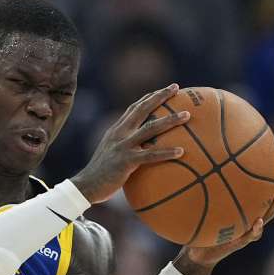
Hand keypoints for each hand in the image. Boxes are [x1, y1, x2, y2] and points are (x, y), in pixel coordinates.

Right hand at [70, 84, 189, 203]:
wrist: (86, 186)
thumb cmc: (102, 174)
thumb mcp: (111, 153)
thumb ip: (125, 146)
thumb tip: (145, 149)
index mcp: (116, 130)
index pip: (134, 108)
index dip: (149, 97)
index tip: (164, 90)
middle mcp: (119, 133)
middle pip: (142, 109)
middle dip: (160, 96)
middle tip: (176, 88)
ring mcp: (122, 146)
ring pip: (150, 128)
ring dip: (170, 120)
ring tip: (187, 115)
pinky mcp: (126, 161)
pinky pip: (150, 155)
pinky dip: (166, 152)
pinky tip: (181, 152)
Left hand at [173, 184, 273, 274]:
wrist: (198, 254)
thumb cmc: (201, 231)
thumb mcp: (204, 214)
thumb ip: (205, 201)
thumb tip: (196, 177)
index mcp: (243, 216)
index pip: (257, 201)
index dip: (266, 189)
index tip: (273, 173)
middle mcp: (247, 224)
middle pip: (267, 209)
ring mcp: (246, 234)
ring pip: (265, 220)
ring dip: (273, 207)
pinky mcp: (239, 243)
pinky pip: (251, 235)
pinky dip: (256, 229)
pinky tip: (258, 221)